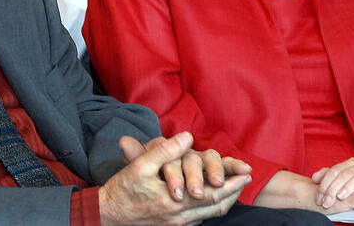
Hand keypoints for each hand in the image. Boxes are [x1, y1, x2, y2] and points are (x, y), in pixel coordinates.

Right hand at [99, 132, 249, 225]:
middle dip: (234, 192)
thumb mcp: (140, 165)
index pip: (211, 194)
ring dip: (225, 201)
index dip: (230, 183)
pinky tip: (215, 199)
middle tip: (248, 180)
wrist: (106, 216)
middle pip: (215, 207)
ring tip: (237, 188)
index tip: (246, 173)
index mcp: (173, 201)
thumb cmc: (122, 190)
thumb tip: (188, 137)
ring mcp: (176, 225)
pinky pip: (200, 219)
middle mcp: (178, 217)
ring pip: (209, 215)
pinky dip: (212, 208)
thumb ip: (165, 150)